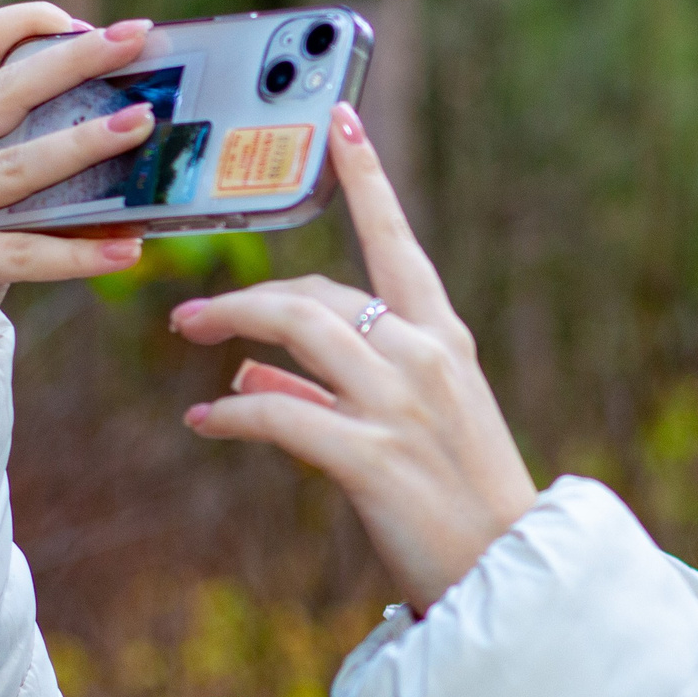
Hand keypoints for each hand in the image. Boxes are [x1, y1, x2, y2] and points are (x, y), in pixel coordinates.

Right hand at [0, 6, 159, 441]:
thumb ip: (26, 179)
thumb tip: (121, 146)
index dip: (30, 23)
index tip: (92, 25)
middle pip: (1, 88)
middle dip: (73, 59)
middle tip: (135, 38)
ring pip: (16, 166)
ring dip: (86, 144)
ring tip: (144, 126)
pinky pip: (22, 253)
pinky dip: (80, 254)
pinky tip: (129, 251)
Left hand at [169, 105, 538, 607]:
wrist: (509, 575)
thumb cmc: (459, 504)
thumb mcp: (411, 428)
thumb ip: (330, 390)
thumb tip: (250, 372)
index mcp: (445, 342)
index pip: (397, 244)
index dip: (368, 179)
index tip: (340, 121)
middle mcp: (424, 358)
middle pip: (318, 293)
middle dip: (248, 296)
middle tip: (192, 314)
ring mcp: (399, 405)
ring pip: (295, 331)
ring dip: (230, 324)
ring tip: (188, 332)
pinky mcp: (370, 458)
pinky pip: (277, 413)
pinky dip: (232, 412)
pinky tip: (205, 421)